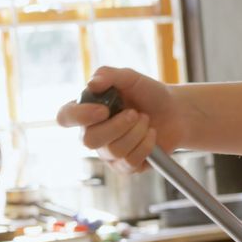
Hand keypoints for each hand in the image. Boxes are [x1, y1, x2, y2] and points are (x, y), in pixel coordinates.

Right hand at [56, 67, 187, 172]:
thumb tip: (92, 83)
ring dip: (137, 132)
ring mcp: (108, 153)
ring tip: (146, 120)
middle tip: (136, 113)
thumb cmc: (149, 94)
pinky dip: (146, 145)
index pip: (65, 117)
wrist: (176, 112)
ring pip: (114, 151)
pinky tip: (152, 134)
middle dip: (118, 126)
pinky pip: (129, 163)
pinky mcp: (125, 166)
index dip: (80, 116)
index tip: (104, 109)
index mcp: (87, 111)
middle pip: (89, 140)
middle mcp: (93, 133)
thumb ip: (110, 75)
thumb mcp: (131, 78)